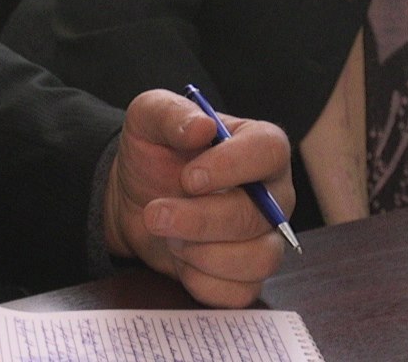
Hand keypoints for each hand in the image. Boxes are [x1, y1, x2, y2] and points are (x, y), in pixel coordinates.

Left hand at [103, 89, 292, 308]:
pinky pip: (240, 292)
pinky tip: (181, 259)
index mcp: (259, 145)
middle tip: (156, 214)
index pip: (270, 151)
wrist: (135, 198)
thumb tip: (202, 126)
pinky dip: (202, 281)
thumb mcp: (149, 118)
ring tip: (168, 236)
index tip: (189, 178)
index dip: (232, 166)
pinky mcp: (248, 276)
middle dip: (200, 219)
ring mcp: (265, 238)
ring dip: (203, 253)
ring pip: (259, 259)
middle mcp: (272, 194)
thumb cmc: (153, 154)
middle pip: (259, 214)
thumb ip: (171, 113)